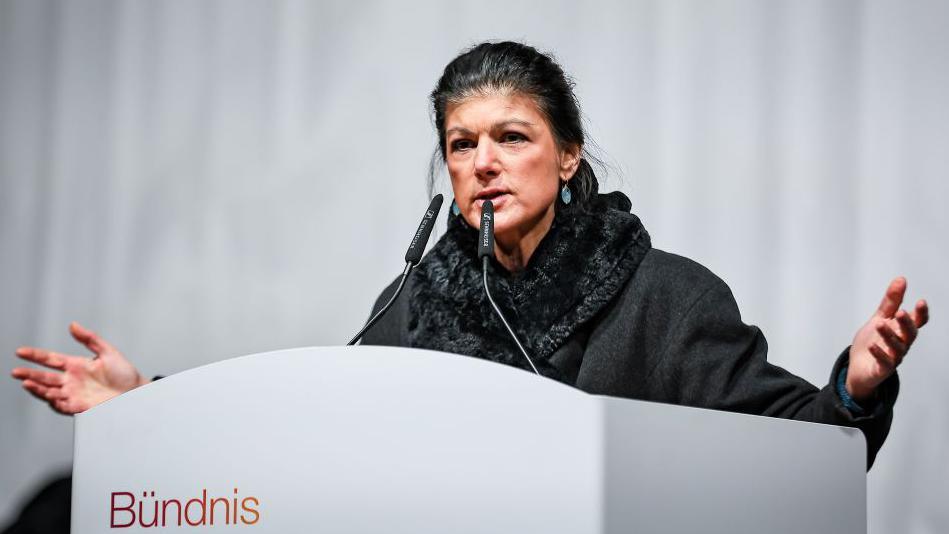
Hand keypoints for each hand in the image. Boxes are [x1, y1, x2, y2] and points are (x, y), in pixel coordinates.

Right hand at [10, 322, 148, 413]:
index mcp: (76, 365)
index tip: (21, 352)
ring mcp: (74, 394)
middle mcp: (71, 380)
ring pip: (50, 391)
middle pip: (45, 377)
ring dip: (38, 388)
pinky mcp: (80, 406)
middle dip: (29, 374)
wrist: (136, 391)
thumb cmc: (124, 373)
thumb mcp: (107, 351)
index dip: (35, 356)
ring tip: (27, 383)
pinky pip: (63, 405)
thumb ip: (89, 338)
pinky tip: (48, 396)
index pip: (50, 359)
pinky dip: (54, 401)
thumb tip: (73, 325)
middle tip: (16, 371)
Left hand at [847, 277, 928, 400]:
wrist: (858, 367)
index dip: (921, 314)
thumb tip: (901, 279)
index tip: (921, 302)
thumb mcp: (879, 318)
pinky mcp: (881, 370)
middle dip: (906, 323)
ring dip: (889, 336)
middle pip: (909, 334)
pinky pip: (884, 363)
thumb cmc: (871, 341)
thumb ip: (890, 302)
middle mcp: (901, 344)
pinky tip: (872, 346)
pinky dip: (879, 354)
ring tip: (880, 324)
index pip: (917, 322)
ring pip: (897, 348)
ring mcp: (892, 358)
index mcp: (901, 331)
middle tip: (901, 312)